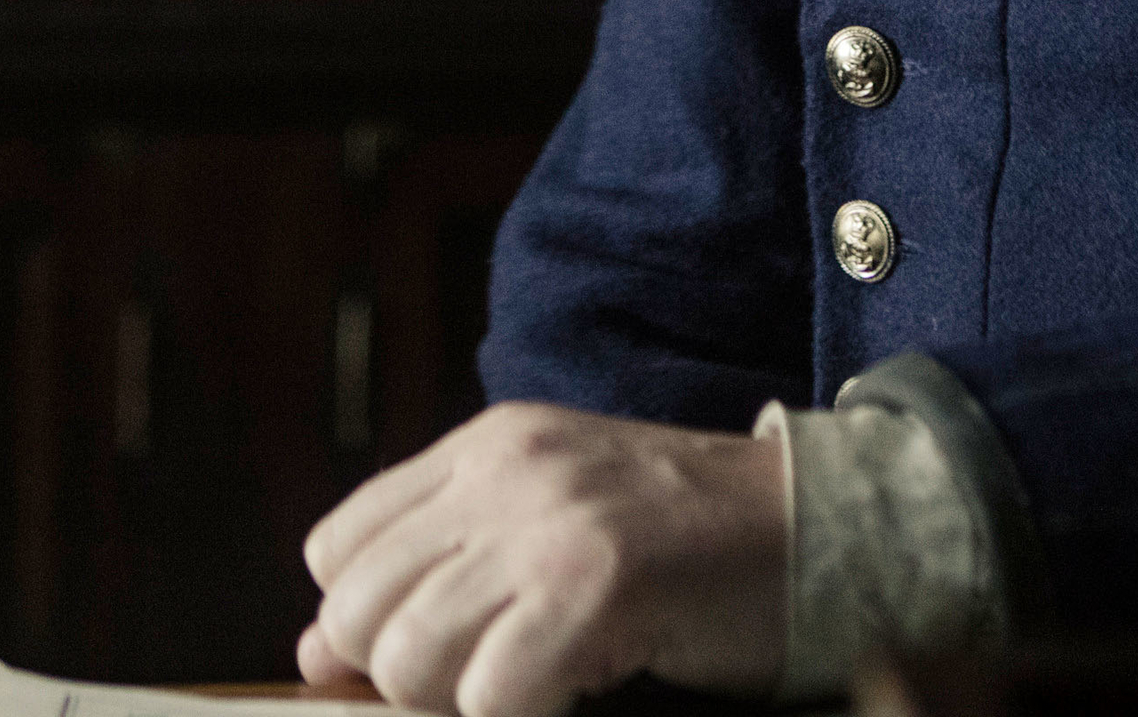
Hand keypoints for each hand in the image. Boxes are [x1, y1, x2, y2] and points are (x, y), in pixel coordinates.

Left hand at [297, 399, 787, 716]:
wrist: (823, 528)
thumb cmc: (690, 548)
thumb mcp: (548, 532)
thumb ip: (438, 575)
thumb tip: (314, 657)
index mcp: (488, 447)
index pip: (339, 548)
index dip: (367, 623)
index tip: (438, 655)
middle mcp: (503, 470)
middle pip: (358, 612)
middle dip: (408, 678)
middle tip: (498, 679)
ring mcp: (547, 521)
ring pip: (410, 661)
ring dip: (467, 703)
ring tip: (543, 683)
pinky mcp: (597, 581)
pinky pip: (493, 696)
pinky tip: (581, 693)